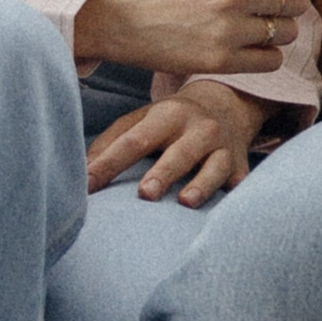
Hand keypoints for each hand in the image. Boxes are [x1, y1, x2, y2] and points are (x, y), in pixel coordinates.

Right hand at [69, 0, 312, 78]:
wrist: (124, 17)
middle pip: (298, 3)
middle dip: (288, 2)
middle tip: (265, 1)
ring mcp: (229, 31)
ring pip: (287, 33)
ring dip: (276, 29)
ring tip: (250, 22)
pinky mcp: (221, 61)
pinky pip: (272, 60)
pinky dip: (264, 54)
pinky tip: (244, 43)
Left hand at [86, 78, 266, 205]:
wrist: (227, 106)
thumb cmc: (171, 122)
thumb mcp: (142, 120)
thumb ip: (112, 143)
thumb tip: (80, 173)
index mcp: (167, 116)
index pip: (134, 141)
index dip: (109, 164)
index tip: (87, 186)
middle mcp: (198, 129)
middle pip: (179, 153)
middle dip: (163, 173)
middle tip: (145, 194)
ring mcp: (223, 148)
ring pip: (214, 168)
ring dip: (200, 185)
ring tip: (185, 202)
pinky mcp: (241, 167)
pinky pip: (240, 183)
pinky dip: (233, 198)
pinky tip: (225, 214)